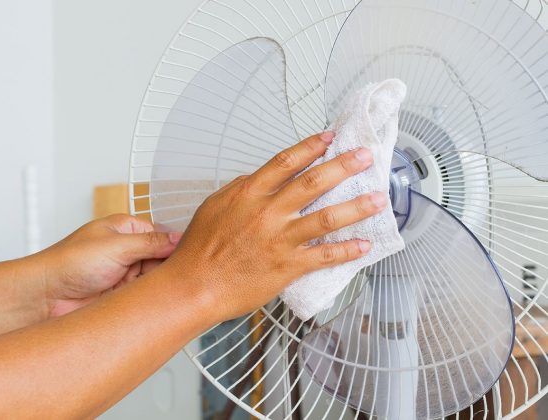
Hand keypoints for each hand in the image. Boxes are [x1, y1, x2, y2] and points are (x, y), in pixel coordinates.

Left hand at [33, 215, 181, 317]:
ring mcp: (126, 274)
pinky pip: (146, 298)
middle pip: (163, 259)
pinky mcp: (123, 296)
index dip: (177, 247)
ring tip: (172, 292)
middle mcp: (128, 251)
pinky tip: (158, 303)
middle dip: (171, 269)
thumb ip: (151, 243)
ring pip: (157, 280)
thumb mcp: (115, 246)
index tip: (191, 258)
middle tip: (185, 278)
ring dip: (161, 287)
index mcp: (126, 229)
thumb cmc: (68, 263)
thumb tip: (179, 238)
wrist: (44, 298)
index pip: (163, 235)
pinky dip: (152, 301)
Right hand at [161, 132, 386, 321]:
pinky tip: (364, 245)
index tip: (330, 138)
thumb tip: (262, 178)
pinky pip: (324, 256)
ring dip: (357, 206)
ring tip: (379, 199)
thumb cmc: (200, 249)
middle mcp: (269, 212)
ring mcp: (281, 239)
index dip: (312, 146)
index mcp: (250, 193)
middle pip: (314, 182)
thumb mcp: (215, 205)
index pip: (287, 161)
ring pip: (327, 217)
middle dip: (344, 166)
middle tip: (365, 157)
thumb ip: (241, 188)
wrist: (194, 285)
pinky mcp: (288, 266)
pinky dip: (347, 250)